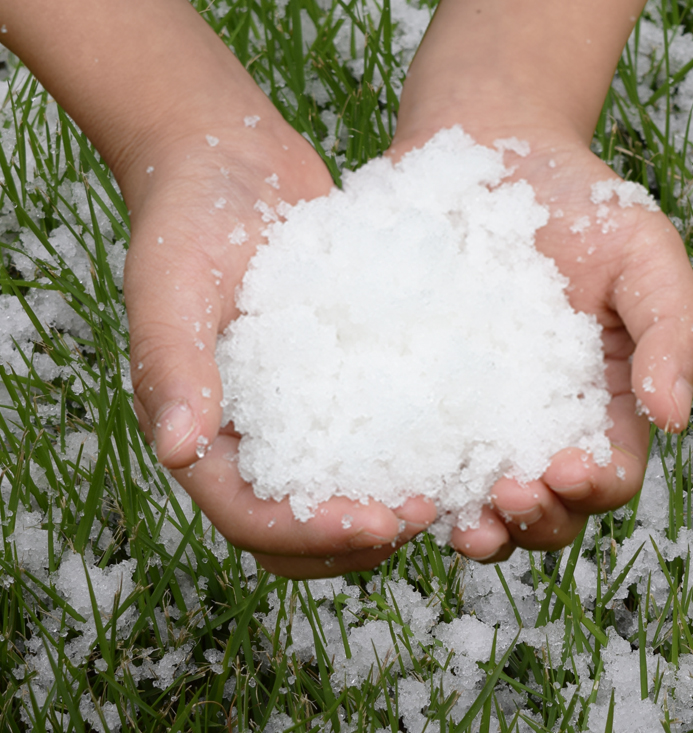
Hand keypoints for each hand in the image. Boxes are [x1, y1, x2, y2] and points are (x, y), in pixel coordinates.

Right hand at [122, 96, 435, 578]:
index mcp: (199, 429)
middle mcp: (242, 434)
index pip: (247, 517)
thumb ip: (171, 364)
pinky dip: (399, 453)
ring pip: (331, 491)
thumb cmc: (189, 215)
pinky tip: (449, 439)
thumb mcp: (173, 283)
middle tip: (423, 515)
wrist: (231, 161)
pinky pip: (361, 434)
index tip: (378, 522)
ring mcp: (286, 410)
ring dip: (381, 509)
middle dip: (354, 540)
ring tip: (443, 493)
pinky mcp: (324, 379)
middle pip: (294, 527)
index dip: (308, 535)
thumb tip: (177, 450)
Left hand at [388, 0, 692, 560]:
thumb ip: (672, 330)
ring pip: (476, 498)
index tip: (567, 470)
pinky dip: (412, 479)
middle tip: (506, 498)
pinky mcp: (417, 393)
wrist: (490, 156)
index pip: (606, 474)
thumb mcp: (643, 254)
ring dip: (474, 525)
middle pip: (543, 506)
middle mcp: (536, 424)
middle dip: (531, 520)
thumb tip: (672, 417)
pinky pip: (415, 450)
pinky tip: (400, 481)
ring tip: (458, 520)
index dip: (592, 488)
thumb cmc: (577, 204)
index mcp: (599, 404)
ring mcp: (473, 414)